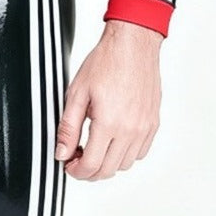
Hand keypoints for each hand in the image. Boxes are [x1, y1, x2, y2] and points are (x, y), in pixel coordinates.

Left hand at [54, 18, 161, 180]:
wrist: (133, 44)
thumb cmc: (105, 62)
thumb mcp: (77, 93)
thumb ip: (68, 128)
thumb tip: (61, 153)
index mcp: (108, 122)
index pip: (91, 165)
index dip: (76, 171)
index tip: (68, 165)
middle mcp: (130, 129)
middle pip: (108, 170)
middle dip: (89, 171)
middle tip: (77, 157)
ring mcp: (145, 128)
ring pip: (125, 164)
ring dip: (107, 163)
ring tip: (95, 147)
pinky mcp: (153, 123)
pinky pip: (140, 152)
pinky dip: (125, 154)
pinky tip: (113, 140)